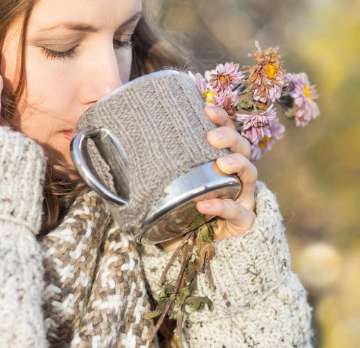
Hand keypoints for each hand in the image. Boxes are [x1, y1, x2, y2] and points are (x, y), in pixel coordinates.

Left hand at [161, 105, 257, 251]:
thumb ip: (148, 170)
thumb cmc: (179, 212)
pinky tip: (204, 206)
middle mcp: (234, 175)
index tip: (205, 108)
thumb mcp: (164, 187)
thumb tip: (110, 149)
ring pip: (250, 173)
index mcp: (218, 161)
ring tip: (223, 163)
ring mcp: (242, 197)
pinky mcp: (243, 222)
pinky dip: (221, 207)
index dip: (219, 118)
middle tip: (212, 136)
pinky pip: (238, 212)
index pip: (225, 132)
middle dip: (229, 136)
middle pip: (242, 146)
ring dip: (237, 163)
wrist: (190, 251)